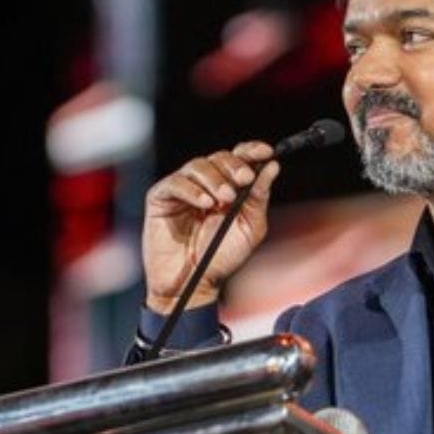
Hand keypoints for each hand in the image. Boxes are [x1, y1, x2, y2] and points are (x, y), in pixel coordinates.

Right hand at [141, 141, 278, 312]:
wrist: (193, 283)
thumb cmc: (221, 257)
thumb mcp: (249, 227)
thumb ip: (259, 197)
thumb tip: (272, 166)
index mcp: (228, 187)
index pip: (239, 158)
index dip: (251, 150)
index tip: (266, 152)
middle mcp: (205, 184)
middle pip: (219, 157)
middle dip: (234, 165)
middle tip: (244, 179)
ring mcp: (182, 190)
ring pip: (197, 166)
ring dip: (215, 178)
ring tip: (224, 199)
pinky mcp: (161, 198)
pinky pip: (175, 183)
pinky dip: (192, 190)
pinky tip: (205, 203)